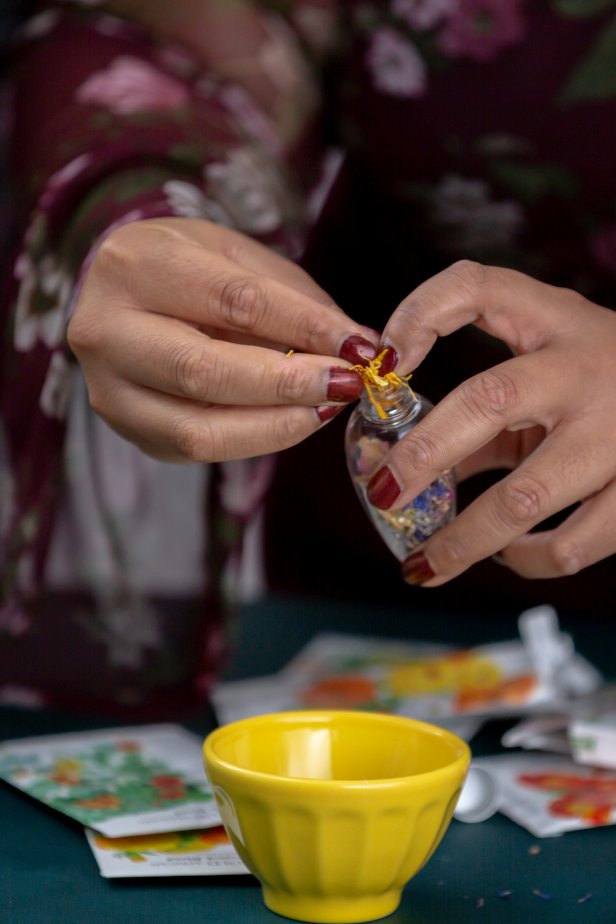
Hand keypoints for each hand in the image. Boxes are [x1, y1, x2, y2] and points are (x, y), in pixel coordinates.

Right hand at [68, 218, 377, 460]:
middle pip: (204, 372)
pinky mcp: (127, 430)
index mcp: (134, 266)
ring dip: (276, 424)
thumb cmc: (188, 268)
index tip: (360, 344)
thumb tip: (356, 346)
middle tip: (348, 383)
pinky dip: (256, 439)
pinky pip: (197, 450)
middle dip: (289, 384)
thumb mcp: (239, 257)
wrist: (123, 294)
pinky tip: (294, 419)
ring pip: (197, 430)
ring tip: (327, 405)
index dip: (305, 327)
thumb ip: (294, 300)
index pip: (235, 303)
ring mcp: (108, 390)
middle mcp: (105, 331)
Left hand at [366, 261, 615, 582]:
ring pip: (525, 497)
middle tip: (381, 493)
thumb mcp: (547, 377)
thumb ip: (480, 418)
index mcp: (555, 323)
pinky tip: (507, 556)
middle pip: (489, 401)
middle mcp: (585, 368)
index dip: (421, 315)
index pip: (477, 287)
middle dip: (422, 454)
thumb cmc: (601, 387)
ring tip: (426, 562)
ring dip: (464, 540)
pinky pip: (574, 543)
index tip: (383, 362)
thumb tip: (402, 471)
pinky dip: (531, 560)